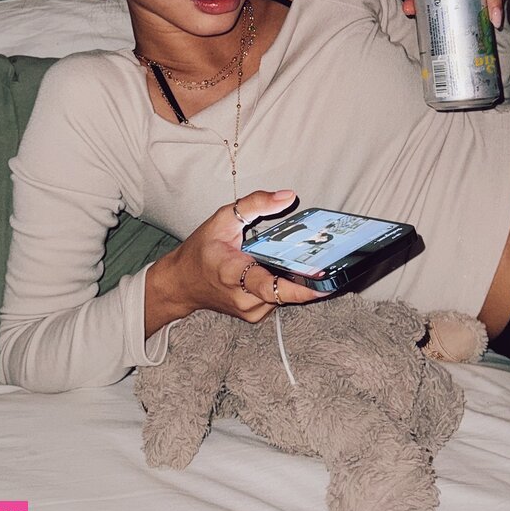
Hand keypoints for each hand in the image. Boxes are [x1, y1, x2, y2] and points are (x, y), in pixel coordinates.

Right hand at [144, 190, 320, 333]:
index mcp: (232, 273)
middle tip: (328, 260)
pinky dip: (285, 284)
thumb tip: (288, 196)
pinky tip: (284, 269)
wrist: (181, 283)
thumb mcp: (223, 219)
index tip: (322, 285)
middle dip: (305, 275)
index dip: (298, 288)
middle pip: (285, 290)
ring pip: (285, 295)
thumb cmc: (202, 249)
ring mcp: (250, 310)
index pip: (269, 286)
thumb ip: (256, 204)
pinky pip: (279, 299)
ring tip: (304, 261)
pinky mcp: (255, 315)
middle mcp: (243, 297)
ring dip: (295, 279)